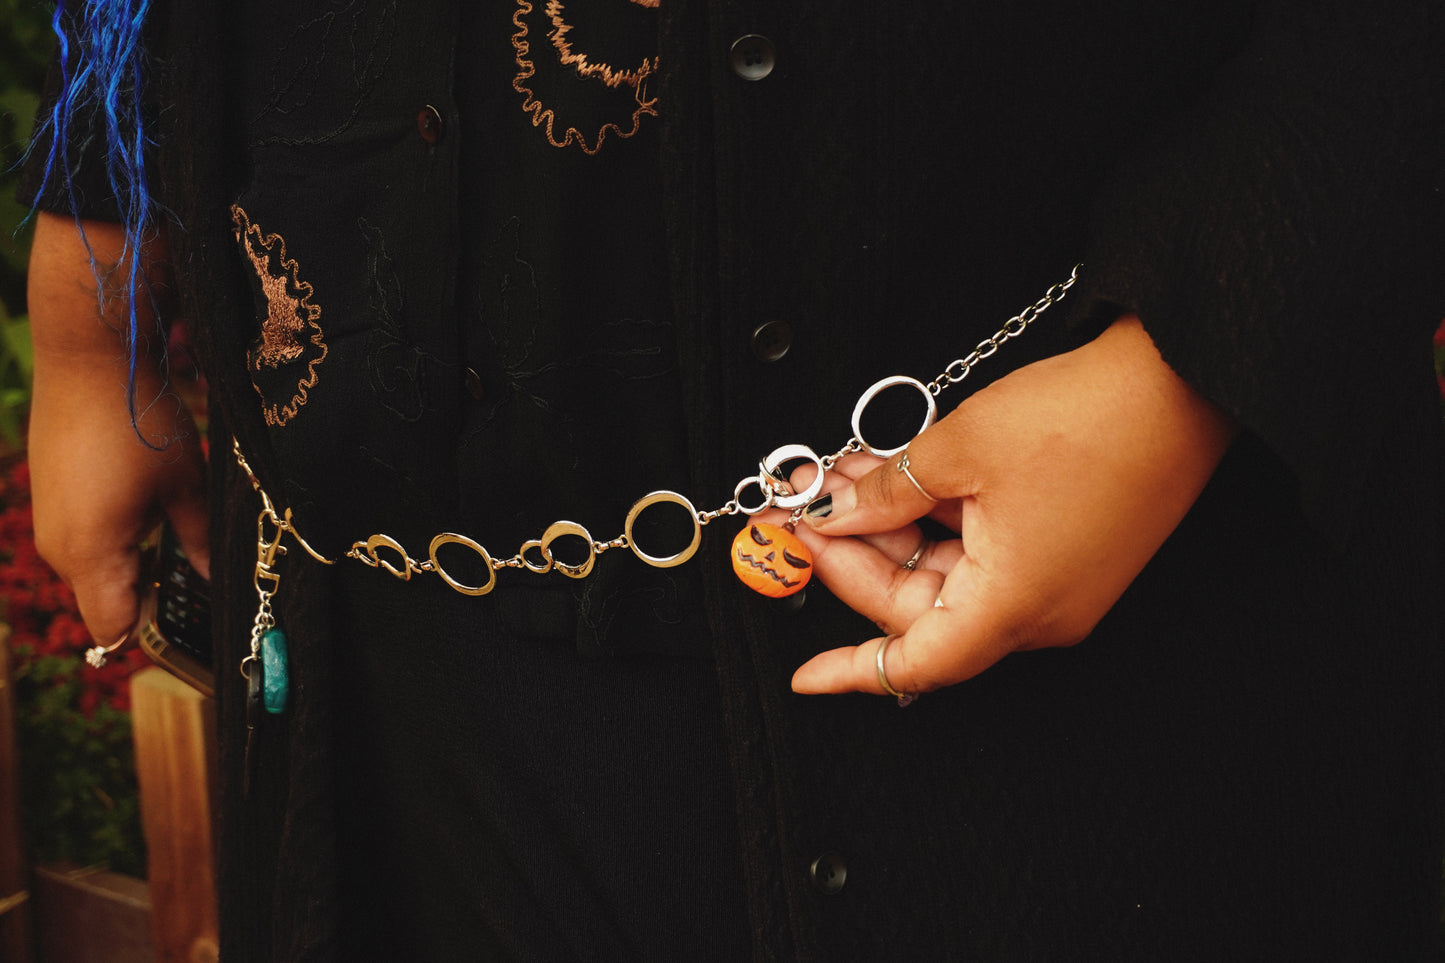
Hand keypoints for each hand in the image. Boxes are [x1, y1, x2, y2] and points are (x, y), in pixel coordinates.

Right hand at [26, 213, 208, 645]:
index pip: (112, 627)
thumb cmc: (140, 422)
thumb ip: (200, 540)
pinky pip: (82, 540)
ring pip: (95, 570)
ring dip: (132, 562)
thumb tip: (217, 579)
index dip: (150, 630)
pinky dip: (114, 537)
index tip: (188, 621)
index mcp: (91, 554)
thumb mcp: (185, 486)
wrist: (89, 360)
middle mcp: (59, 547)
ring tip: (171, 526)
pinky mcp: (49, 499)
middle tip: (194, 570)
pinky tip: (143, 502)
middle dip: (147, 594)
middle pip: (104, 601)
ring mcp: (49, 522)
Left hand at [787, 316, 1235, 698]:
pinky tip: (888, 474)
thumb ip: (887, 492)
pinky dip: (932, 516)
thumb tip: (839, 513)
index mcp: (1016, 606)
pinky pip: (980, 550)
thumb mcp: (960, 450)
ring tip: (837, 476)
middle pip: (920, 607)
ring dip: (888, 527)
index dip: (855, 672)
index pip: (918, 663)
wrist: (1181, 376)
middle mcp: (1040, 610)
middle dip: (854, 560)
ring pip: (946, 572)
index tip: (806, 674)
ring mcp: (1055, 580)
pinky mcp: (1064, 547)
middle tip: (800, 516)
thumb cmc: (1091, 418)